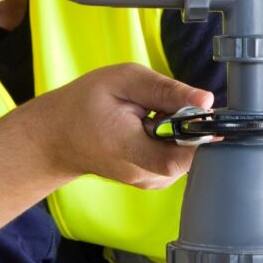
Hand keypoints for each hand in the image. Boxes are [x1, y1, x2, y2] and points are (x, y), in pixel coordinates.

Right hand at [17, 63, 213, 189]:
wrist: (57, 136)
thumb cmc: (83, 105)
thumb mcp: (123, 81)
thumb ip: (165, 90)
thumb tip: (205, 100)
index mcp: (128, 148)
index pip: (180, 158)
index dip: (199, 136)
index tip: (196, 113)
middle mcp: (140, 173)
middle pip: (189, 154)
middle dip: (186, 126)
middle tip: (160, 106)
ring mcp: (147, 182)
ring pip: (184, 157)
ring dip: (177, 134)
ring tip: (149, 117)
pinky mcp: (151, 181)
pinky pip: (175, 160)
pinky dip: (170, 143)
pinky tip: (148, 129)